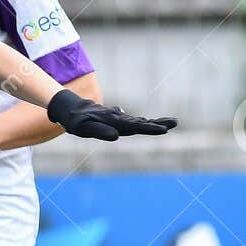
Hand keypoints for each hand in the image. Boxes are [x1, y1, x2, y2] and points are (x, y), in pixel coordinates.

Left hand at [47, 89, 177, 141]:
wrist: (71, 109)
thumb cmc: (76, 121)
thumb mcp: (84, 128)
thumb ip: (100, 131)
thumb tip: (116, 136)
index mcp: (114, 121)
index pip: (135, 126)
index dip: (148, 128)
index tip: (162, 129)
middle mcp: (118, 118)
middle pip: (141, 122)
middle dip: (157, 123)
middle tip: (174, 123)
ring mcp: (117, 118)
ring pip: (138, 121)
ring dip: (153, 122)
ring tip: (170, 123)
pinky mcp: (115, 119)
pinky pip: (131, 122)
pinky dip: (142, 123)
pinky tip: (150, 123)